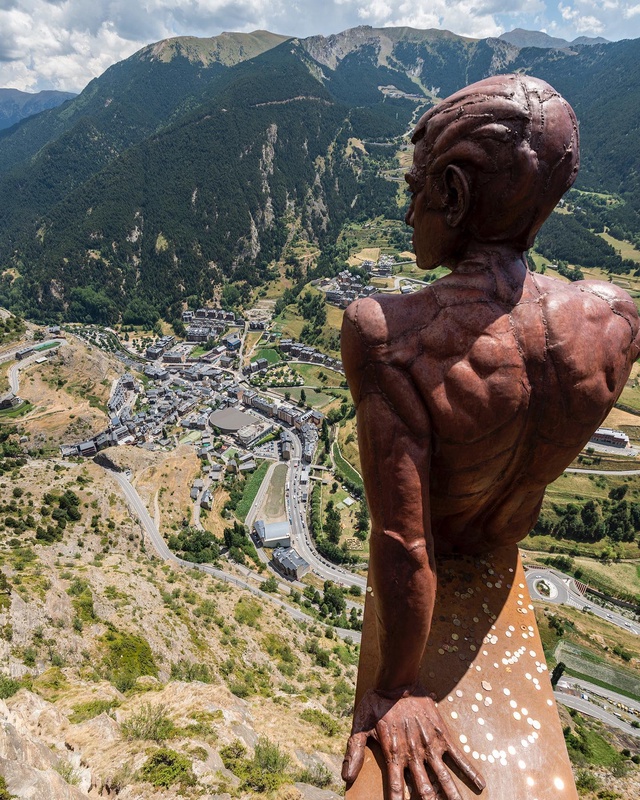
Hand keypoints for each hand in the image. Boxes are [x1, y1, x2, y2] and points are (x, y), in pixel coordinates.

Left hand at [342, 685, 485, 799]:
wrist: (397, 681)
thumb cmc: (377, 704)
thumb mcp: (360, 726)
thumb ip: (353, 752)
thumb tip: (345, 777)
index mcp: (394, 755)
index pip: (396, 790)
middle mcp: (414, 755)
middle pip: (424, 790)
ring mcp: (431, 746)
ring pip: (444, 778)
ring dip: (452, 796)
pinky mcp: (442, 735)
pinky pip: (458, 756)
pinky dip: (470, 771)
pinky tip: (480, 785)